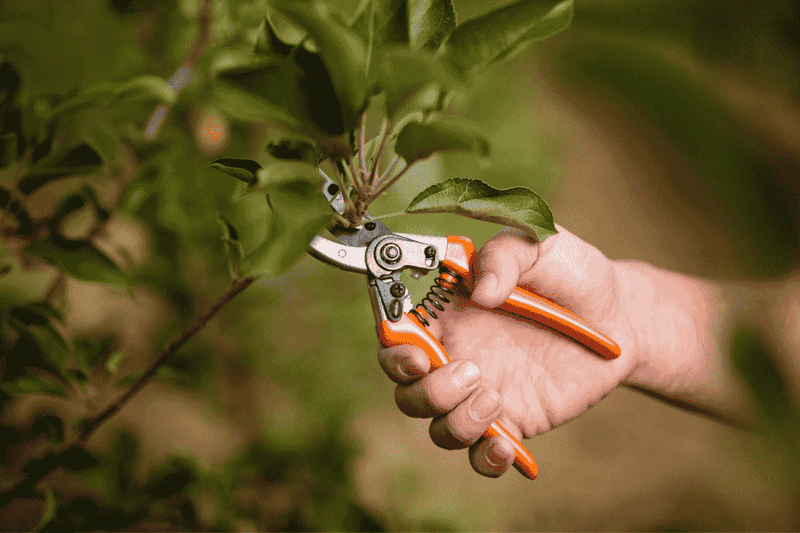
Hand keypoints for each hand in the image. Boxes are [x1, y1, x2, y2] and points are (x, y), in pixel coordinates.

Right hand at [377, 225, 639, 476]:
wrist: (621, 317)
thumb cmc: (573, 274)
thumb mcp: (541, 244)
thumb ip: (505, 256)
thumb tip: (481, 290)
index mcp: (448, 311)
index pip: (397, 332)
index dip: (393, 346)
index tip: (414, 351)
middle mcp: (456, 353)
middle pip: (407, 388)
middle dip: (424, 390)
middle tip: (469, 371)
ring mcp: (481, 391)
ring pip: (438, 426)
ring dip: (456, 420)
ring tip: (496, 396)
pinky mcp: (511, 422)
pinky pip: (480, 455)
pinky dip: (484, 459)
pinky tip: (508, 445)